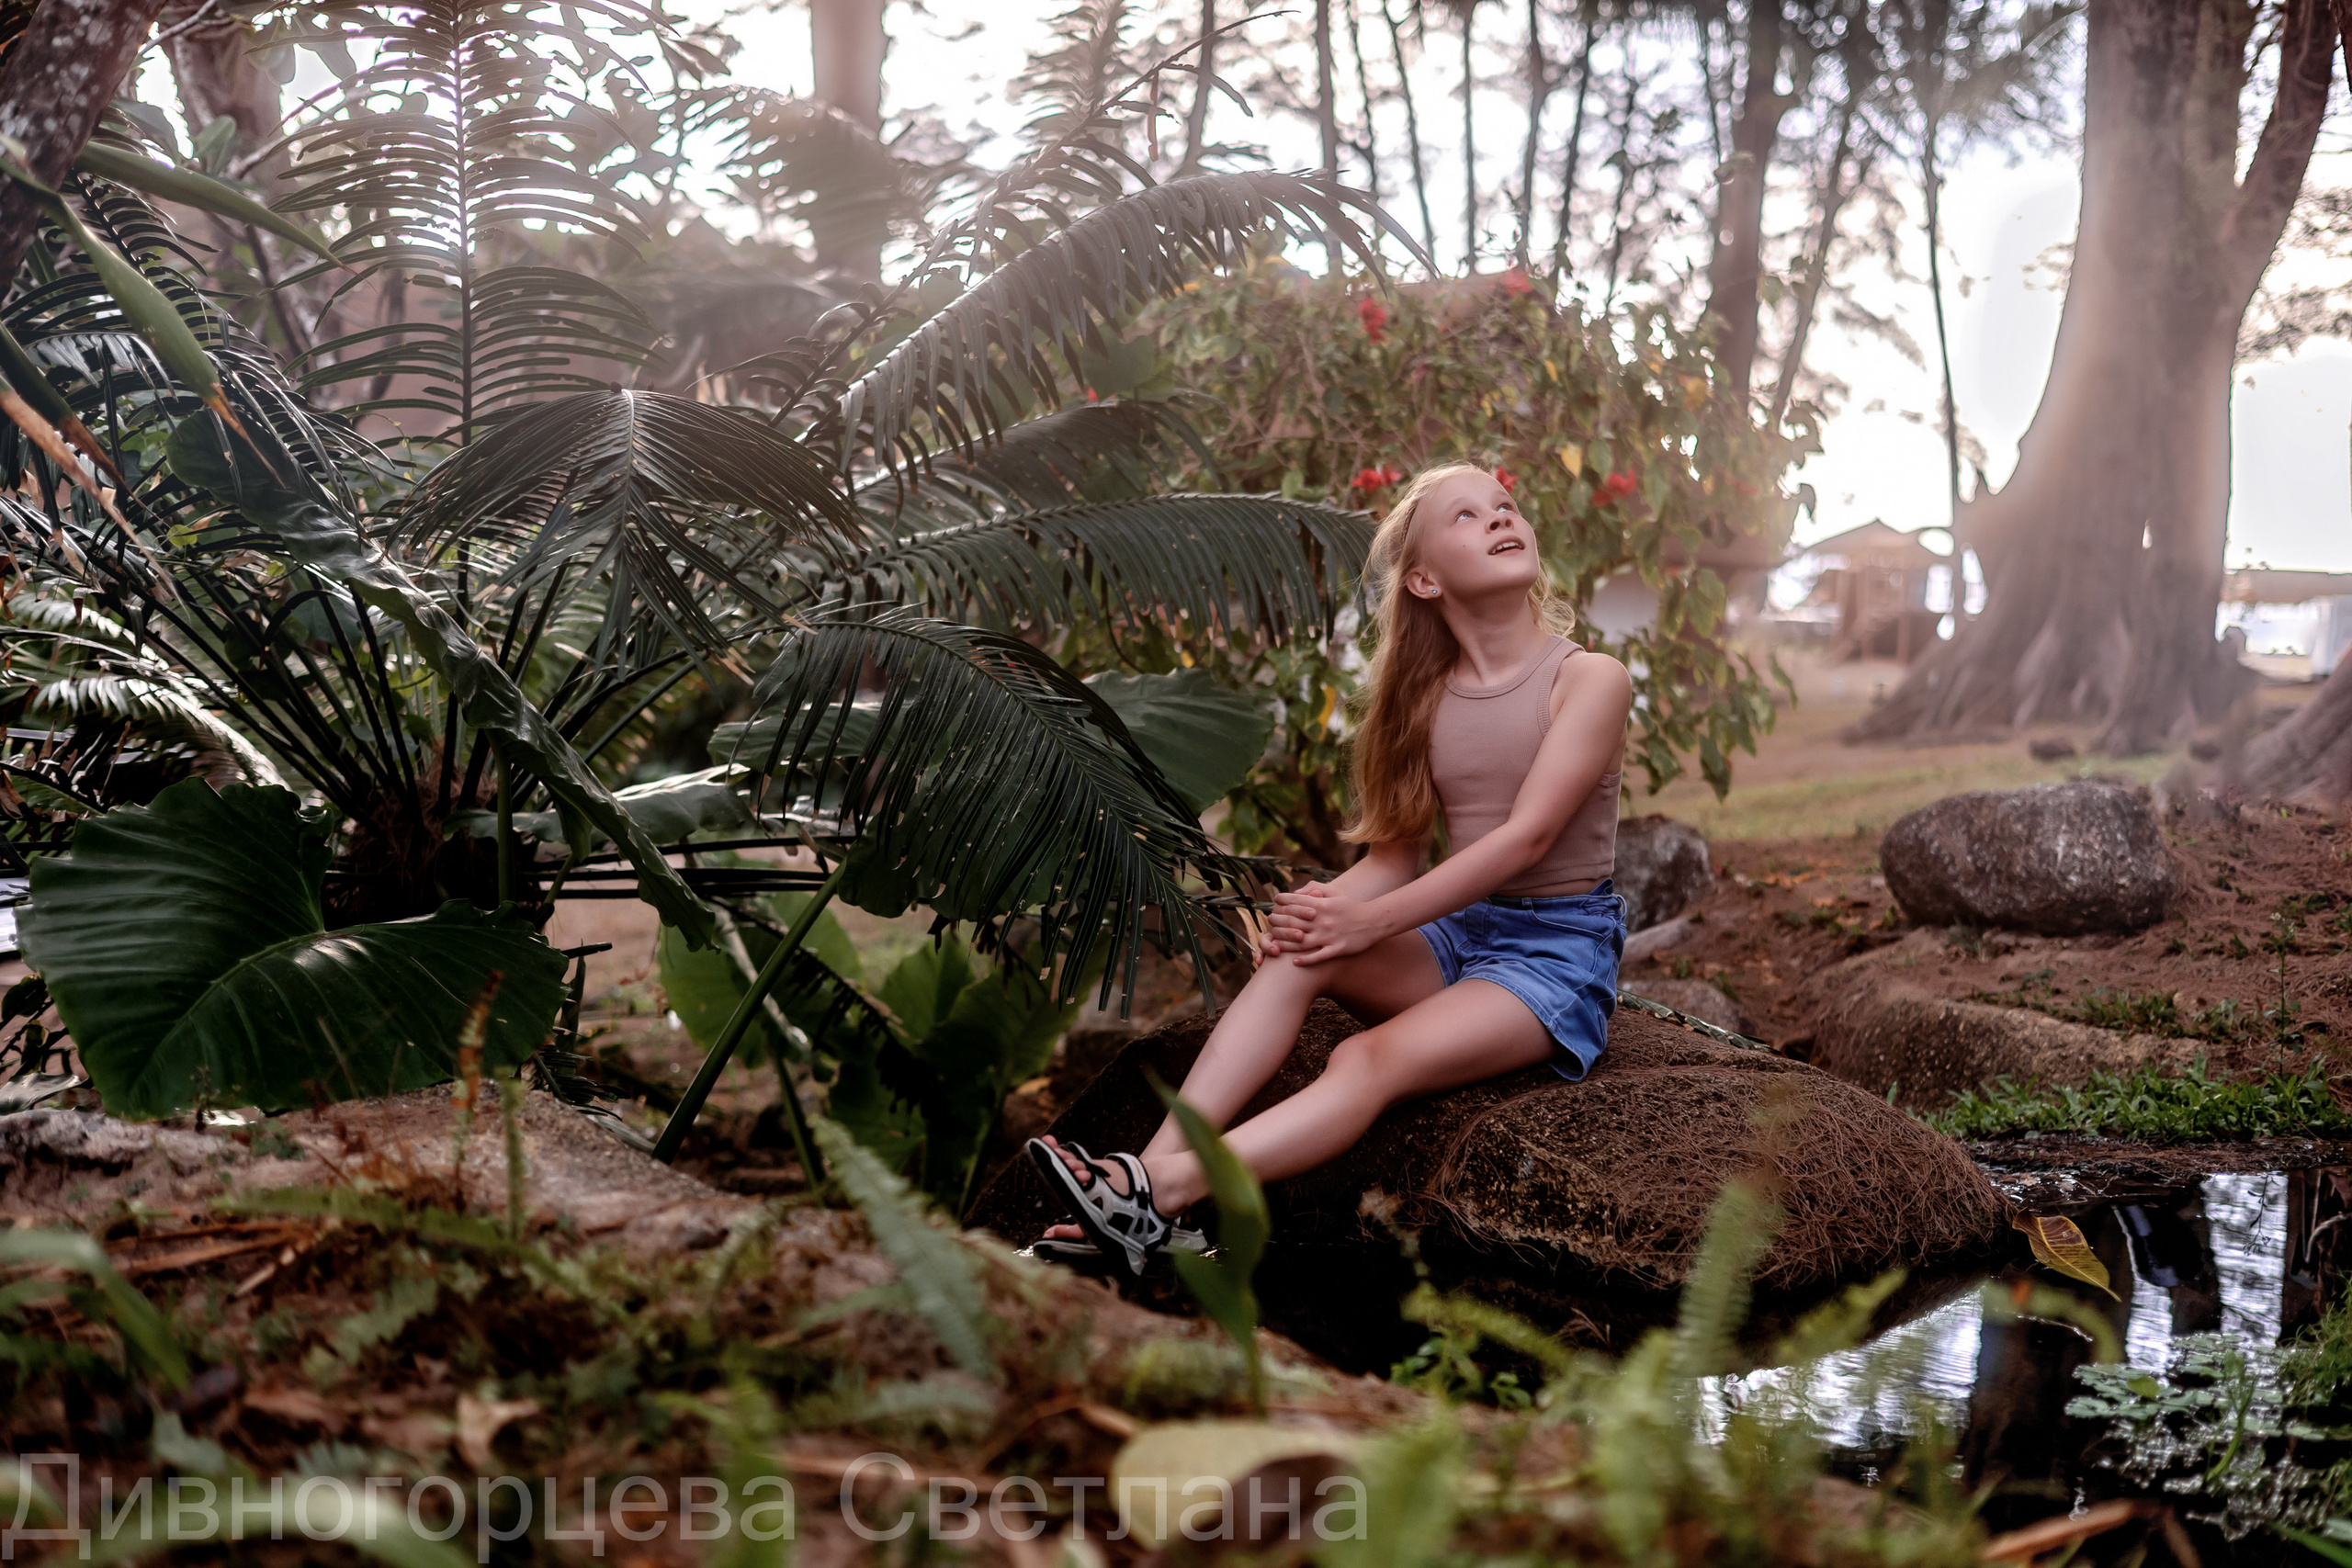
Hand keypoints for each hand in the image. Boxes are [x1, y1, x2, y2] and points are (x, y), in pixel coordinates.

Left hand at [1262, 882, 1385, 965]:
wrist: (1374, 921)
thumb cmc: (1352, 906)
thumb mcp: (1335, 891)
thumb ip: (1314, 888)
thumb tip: (1295, 892)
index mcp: (1321, 905)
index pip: (1294, 901)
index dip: (1281, 902)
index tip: (1275, 903)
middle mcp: (1322, 920)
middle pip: (1292, 922)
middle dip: (1277, 922)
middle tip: (1269, 923)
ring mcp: (1329, 936)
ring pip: (1300, 942)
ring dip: (1285, 944)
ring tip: (1274, 946)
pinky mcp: (1337, 949)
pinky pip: (1317, 957)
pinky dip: (1305, 960)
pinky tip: (1294, 962)